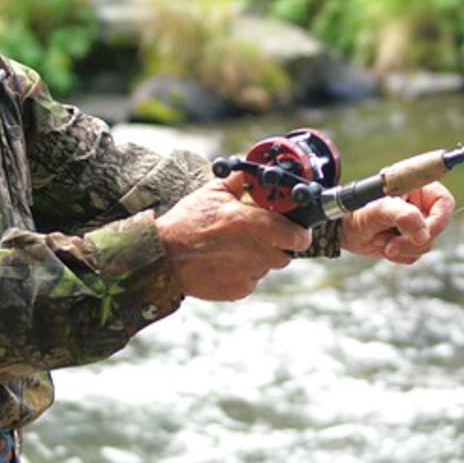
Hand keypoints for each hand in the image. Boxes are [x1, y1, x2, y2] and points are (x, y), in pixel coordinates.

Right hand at [155, 173, 312, 300]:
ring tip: (237, 247)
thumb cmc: (187, 221)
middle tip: (261, 235)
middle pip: (286, 253)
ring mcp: (247, 274)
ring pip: (268, 267)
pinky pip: (252, 280)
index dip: (300, 232)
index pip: (297, 236)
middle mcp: (254, 252)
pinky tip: (226, 261)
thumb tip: (256, 171)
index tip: (296, 229)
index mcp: (251, 224)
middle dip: (279, 244)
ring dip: (261, 257)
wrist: (163, 256)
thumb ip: (240, 181)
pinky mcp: (238, 290)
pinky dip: (245, 271)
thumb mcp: (213, 193)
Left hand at [341, 181, 454, 263]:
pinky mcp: (409, 242)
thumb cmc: (358, 211)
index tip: (425, 233)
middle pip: (437, 228)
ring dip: (404, 248)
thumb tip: (423, 234)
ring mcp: (415, 225)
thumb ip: (402, 216)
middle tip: (392, 244)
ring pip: (427, 245)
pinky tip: (384, 245)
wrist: (342, 229)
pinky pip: (415, 255)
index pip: (444, 202)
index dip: (440, 219)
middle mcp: (418, 206)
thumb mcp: (378, 210)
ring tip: (382, 241)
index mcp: (416, 189)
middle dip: (414, 240)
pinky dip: (400, 255)